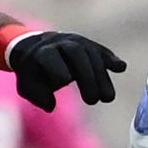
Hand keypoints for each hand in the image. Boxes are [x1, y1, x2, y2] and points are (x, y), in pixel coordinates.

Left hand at [7, 31, 125, 110]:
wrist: (35, 47)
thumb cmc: (32, 72)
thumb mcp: (27, 86)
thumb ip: (37, 95)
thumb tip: (51, 106)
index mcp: (41, 52)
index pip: (50, 57)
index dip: (58, 68)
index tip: (66, 82)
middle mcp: (60, 43)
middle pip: (76, 54)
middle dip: (86, 76)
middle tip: (92, 101)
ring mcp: (77, 42)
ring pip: (91, 53)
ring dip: (101, 75)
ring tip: (107, 98)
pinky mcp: (89, 46)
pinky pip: (101, 50)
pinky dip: (111, 59)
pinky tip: (121, 68)